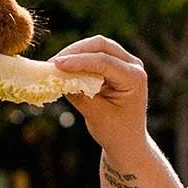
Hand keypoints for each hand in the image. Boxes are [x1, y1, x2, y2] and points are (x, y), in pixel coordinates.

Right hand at [49, 36, 148, 158]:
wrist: (128, 142)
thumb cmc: (115, 132)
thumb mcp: (96, 115)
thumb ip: (79, 94)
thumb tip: (57, 77)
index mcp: (135, 78)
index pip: (104, 62)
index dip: (78, 61)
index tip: (56, 64)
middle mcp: (134, 66)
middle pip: (101, 45)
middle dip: (75, 51)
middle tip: (53, 63)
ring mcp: (126, 63)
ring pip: (97, 46)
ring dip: (75, 53)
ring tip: (54, 65)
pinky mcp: (116, 65)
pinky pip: (95, 55)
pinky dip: (79, 59)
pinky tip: (63, 67)